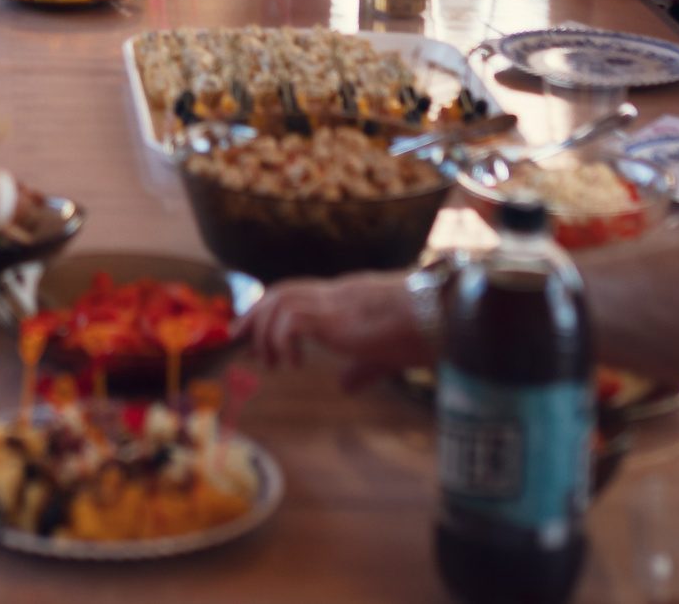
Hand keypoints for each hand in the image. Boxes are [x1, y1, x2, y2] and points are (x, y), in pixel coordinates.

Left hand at [241, 272, 435, 389]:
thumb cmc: (419, 333)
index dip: (268, 310)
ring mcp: (334, 303)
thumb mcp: (383, 356)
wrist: (438, 316)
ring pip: (280, 300)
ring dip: (265, 330)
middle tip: (240, 342)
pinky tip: (293, 363)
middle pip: (280, 292)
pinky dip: (282, 339)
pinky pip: (292, 320)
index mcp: (342, 300)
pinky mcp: (336, 317)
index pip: (295, 294)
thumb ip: (362, 368)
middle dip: (254, 315)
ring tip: (271, 362)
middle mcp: (333, 295)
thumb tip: (346, 384)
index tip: (251, 332)